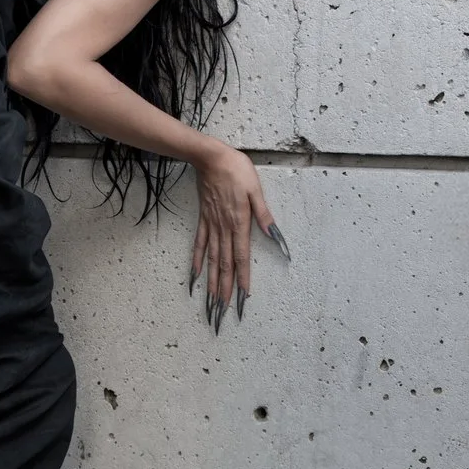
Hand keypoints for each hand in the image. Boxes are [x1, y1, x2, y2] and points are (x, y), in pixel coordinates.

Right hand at [188, 143, 285, 330]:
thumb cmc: (236, 170)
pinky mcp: (204, 220)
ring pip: (212, 259)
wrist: (210, 158)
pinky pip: (199, 244)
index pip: (241, 256)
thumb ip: (263, 214)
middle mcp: (223, 228)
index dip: (242, 278)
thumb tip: (273, 234)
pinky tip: (196, 275)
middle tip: (223, 310)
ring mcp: (211, 225)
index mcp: (239, 222)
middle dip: (224, 288)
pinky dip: (197, 261)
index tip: (242, 297)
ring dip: (211, 281)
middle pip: (224, 264)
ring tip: (210, 301)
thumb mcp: (256, 189)